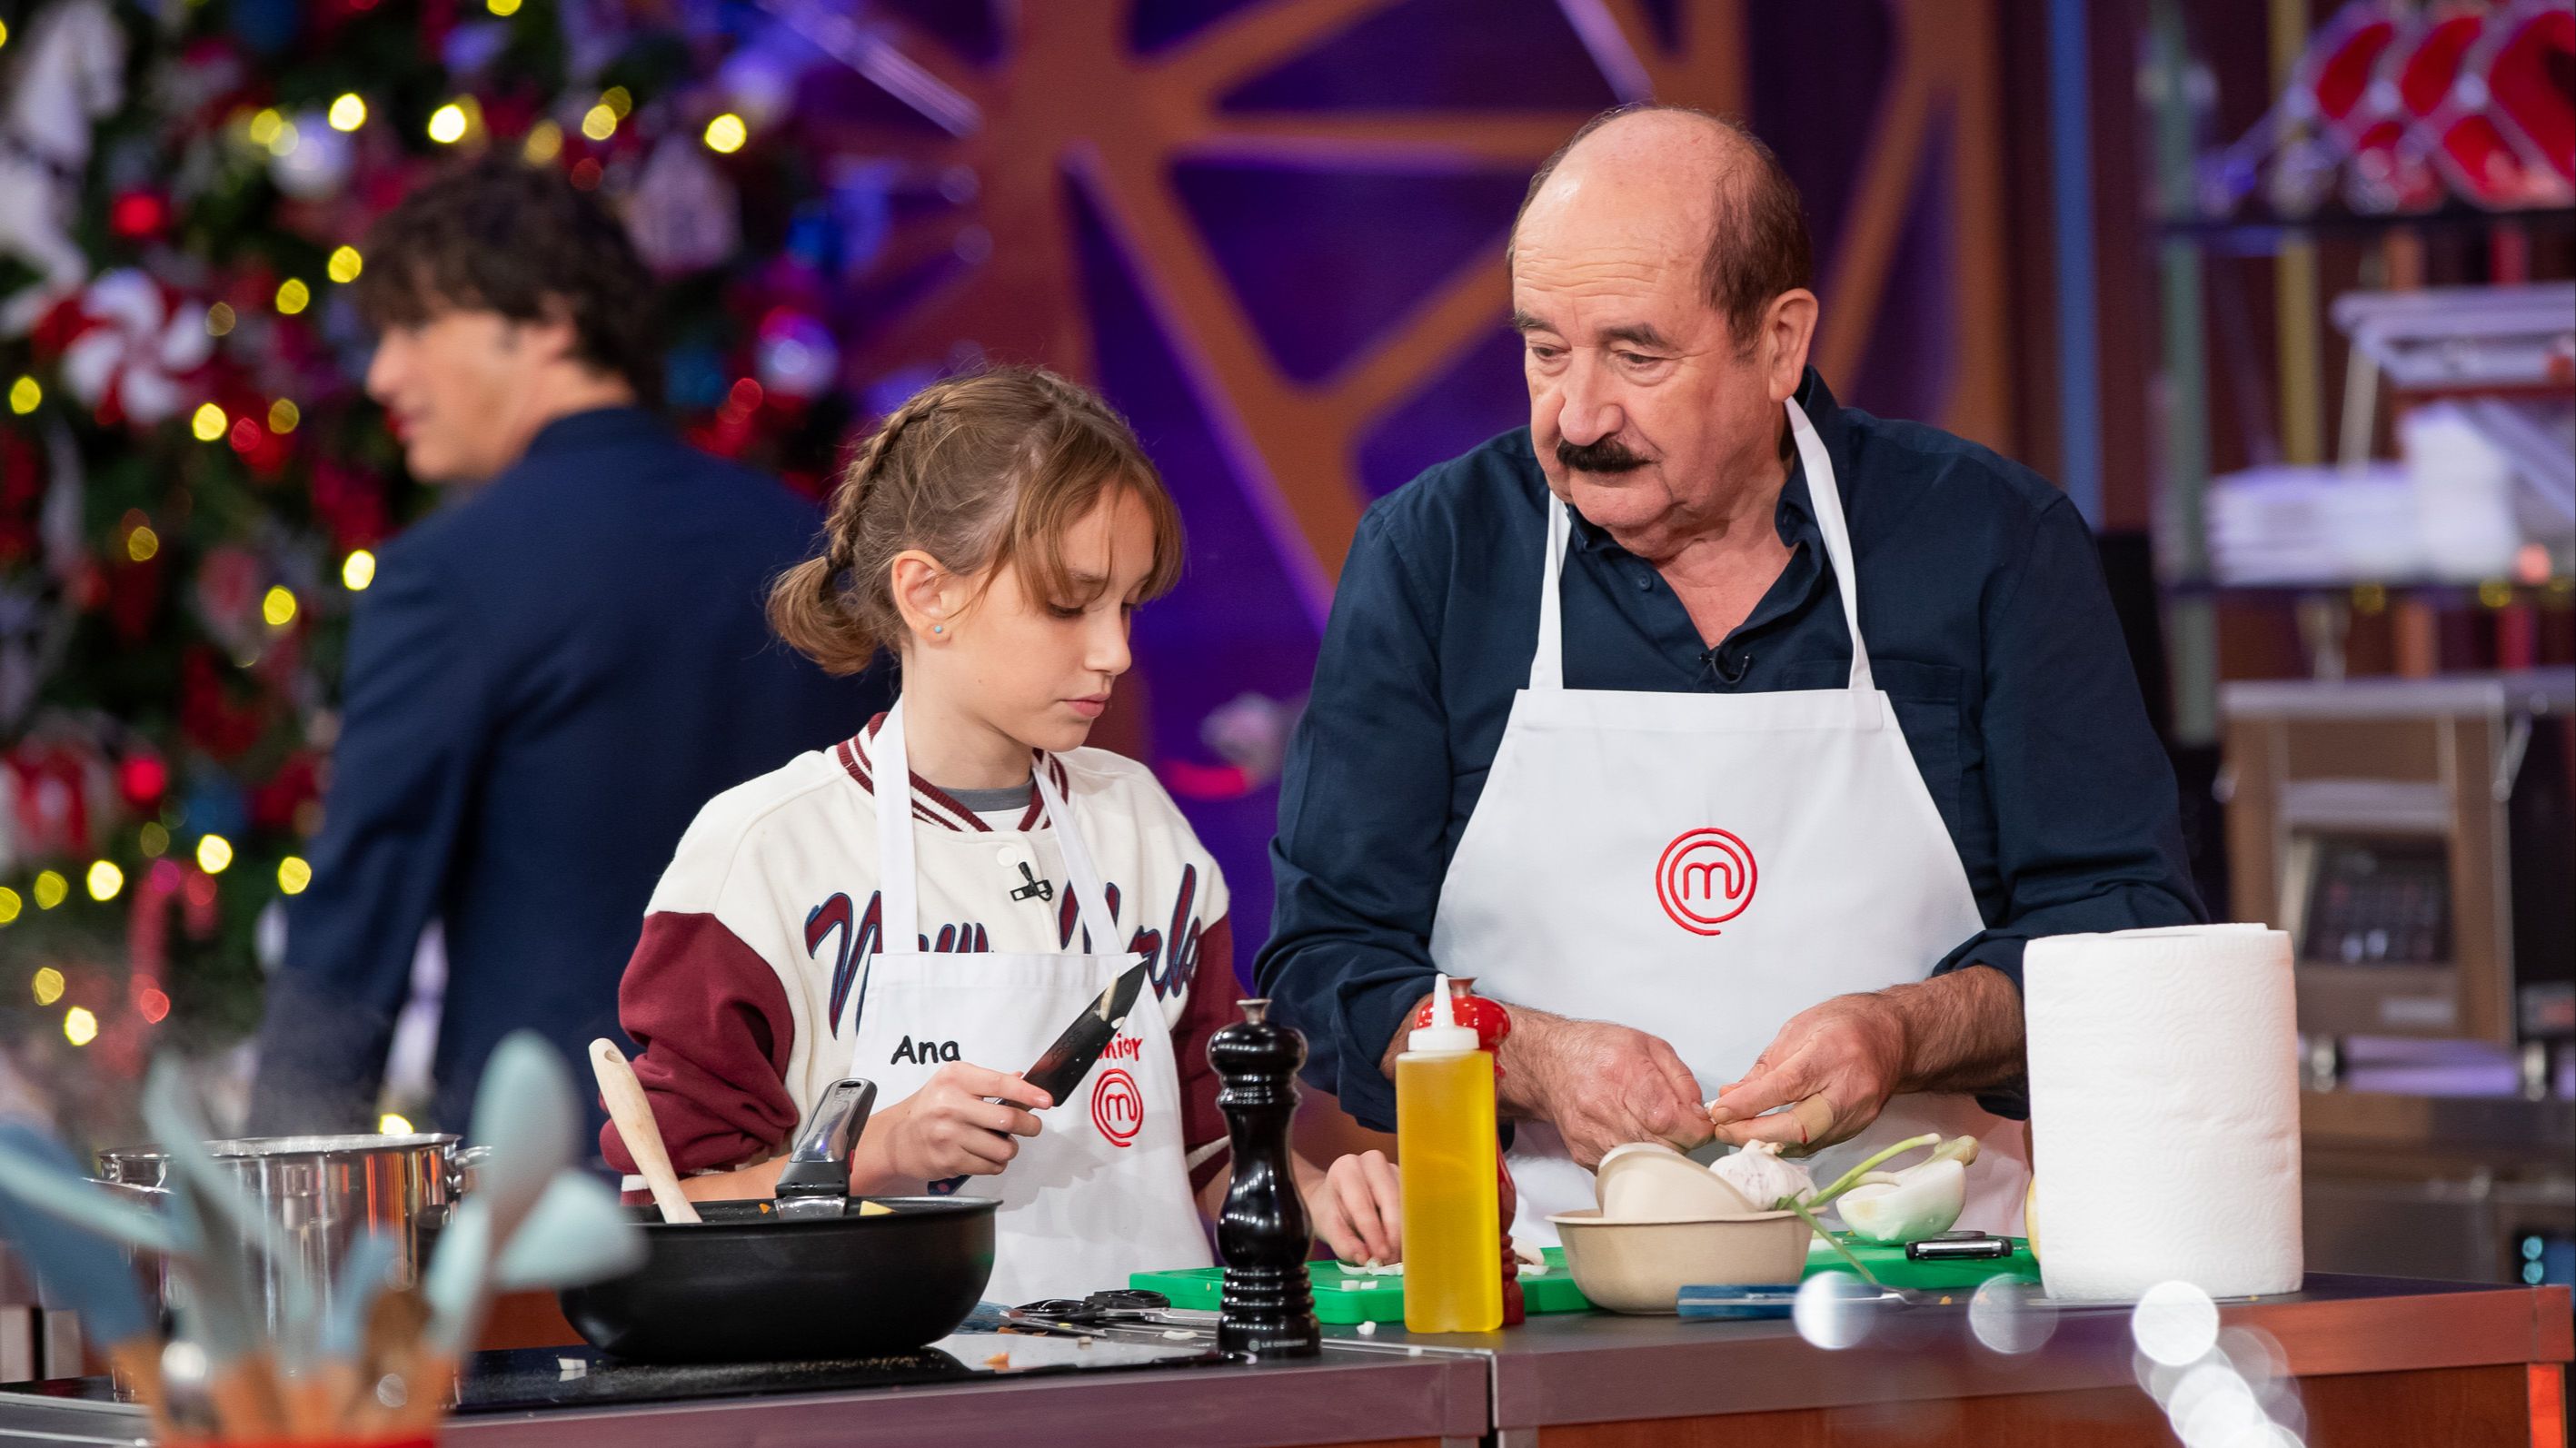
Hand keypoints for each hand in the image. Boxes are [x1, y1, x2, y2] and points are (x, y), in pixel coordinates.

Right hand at [855, 1064, 1049, 1184]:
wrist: (897, 1138)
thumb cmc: (930, 1108)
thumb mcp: (954, 1083)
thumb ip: (989, 1081)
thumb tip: (1023, 1079)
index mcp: (955, 1078)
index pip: (1000, 1083)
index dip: (1028, 1093)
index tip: (1046, 1101)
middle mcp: (950, 1104)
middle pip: (1008, 1119)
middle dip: (1029, 1126)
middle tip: (1031, 1127)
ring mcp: (949, 1135)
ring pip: (1003, 1149)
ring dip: (1009, 1149)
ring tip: (1000, 1143)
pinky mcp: (949, 1160)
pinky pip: (990, 1166)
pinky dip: (995, 1163)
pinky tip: (984, 1154)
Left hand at [1300, 1150, 1401, 1265]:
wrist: (1336, 1198)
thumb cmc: (1331, 1211)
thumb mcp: (1328, 1228)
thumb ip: (1343, 1243)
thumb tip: (1365, 1258)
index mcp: (1346, 1168)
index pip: (1363, 1204)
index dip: (1374, 1233)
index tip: (1381, 1255)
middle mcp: (1371, 1161)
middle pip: (1391, 1199)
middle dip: (1393, 1233)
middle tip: (1392, 1260)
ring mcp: (1392, 1168)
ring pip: (1406, 1202)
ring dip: (1404, 1231)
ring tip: (1396, 1256)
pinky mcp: (1406, 1179)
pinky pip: (1413, 1204)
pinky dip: (1409, 1226)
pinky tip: (1403, 1243)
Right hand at [1506, 1012, 1709, 1168]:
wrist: (1550, 1063)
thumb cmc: (1597, 1050)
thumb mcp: (1649, 1045)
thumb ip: (1681, 1079)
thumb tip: (1699, 1113)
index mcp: (1625, 1074)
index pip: (1674, 1122)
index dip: (1697, 1128)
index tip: (1699, 1123)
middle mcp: (1604, 1108)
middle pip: (1664, 1147)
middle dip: (1682, 1140)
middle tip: (1678, 1125)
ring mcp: (1592, 1136)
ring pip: (1647, 1163)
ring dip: (1661, 1151)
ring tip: (1654, 1129)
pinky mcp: (1585, 1155)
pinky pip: (1625, 1168)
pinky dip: (1638, 1156)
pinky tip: (1632, 1135)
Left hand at [1705, 994, 1905, 1152]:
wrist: (1895, 1035)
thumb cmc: (1845, 1024)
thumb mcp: (1798, 1029)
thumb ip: (1765, 1066)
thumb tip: (1732, 1095)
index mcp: (1832, 1054)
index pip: (1786, 1086)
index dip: (1749, 1103)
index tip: (1720, 1111)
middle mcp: (1849, 1088)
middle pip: (1799, 1126)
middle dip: (1754, 1133)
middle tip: (1724, 1130)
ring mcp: (1858, 1113)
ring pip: (1807, 1142)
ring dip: (1767, 1142)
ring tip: (1738, 1133)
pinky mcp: (1859, 1128)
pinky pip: (1818, 1143)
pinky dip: (1788, 1143)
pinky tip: (1766, 1136)